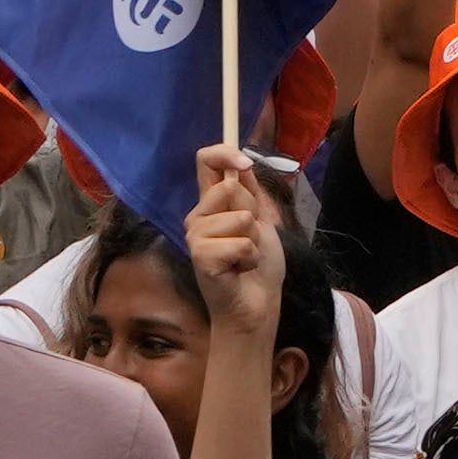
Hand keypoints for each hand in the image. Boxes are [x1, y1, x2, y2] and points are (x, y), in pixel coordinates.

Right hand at [182, 142, 287, 344]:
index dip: (224, 153)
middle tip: (249, 239)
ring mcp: (196, 237)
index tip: (245, 164)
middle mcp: (198, 217)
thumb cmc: (258, 265)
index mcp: (211, 204)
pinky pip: (241, 243)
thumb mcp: (261, 221)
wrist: (257, 304)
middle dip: (253, 213)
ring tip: (244, 258)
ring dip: (254, 240)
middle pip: (231, 188)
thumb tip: (241, 165)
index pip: (205, 162)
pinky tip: (240, 270)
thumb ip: (249, 194)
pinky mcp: (201, 257)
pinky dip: (251, 258)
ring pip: (241, 218)